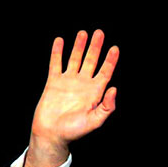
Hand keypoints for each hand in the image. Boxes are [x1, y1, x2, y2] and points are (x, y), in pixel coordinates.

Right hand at [24, 30, 118, 166]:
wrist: (52, 133)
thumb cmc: (74, 131)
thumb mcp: (95, 121)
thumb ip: (107, 107)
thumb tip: (114, 89)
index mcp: (94, 93)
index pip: (105, 73)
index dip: (110, 61)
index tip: (115, 48)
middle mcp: (82, 85)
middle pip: (91, 62)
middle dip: (96, 47)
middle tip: (100, 33)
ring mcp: (68, 82)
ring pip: (75, 59)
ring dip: (79, 46)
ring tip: (83, 33)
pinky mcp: (54, 82)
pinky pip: (56, 63)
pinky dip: (57, 52)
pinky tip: (60, 41)